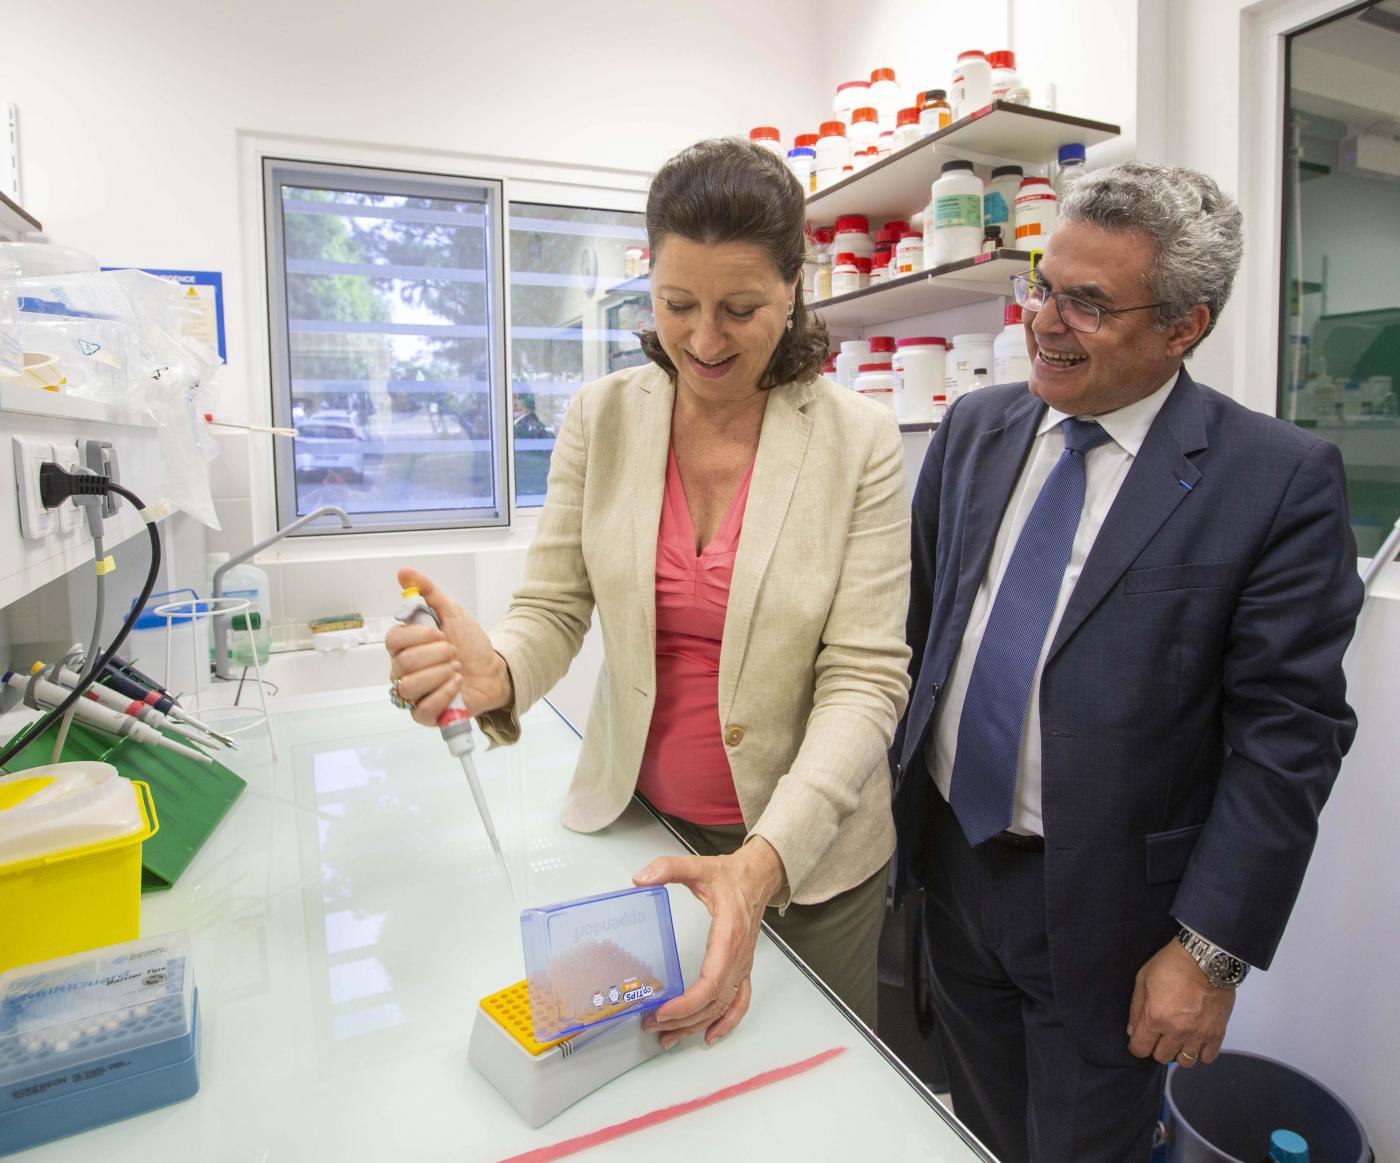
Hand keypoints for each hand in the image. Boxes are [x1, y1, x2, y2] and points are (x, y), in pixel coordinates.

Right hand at [384, 567, 512, 726]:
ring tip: (457, 669)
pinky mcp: (424, 714)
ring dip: (441, 674)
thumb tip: (404, 572)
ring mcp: (412, 694)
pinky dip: (443, 694)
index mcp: (405, 646)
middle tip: (454, 652)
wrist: (494, 671)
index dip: (418, 636)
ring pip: (410, 685)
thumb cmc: (470, 644)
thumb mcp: (453, 612)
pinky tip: (457, 684)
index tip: (440, 633)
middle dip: (437, 655)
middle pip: (404, 663)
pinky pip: (422, 709)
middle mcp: (403, 670)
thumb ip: (428, 592)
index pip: (393, 639)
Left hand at [632, 837, 785, 1049]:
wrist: (759, 877)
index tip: (663, 1011)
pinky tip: (710, 1035)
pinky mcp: (743, 967)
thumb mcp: (699, 866)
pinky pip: (740, 1002)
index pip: (711, 982)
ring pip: (724, 1006)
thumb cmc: (733, 876)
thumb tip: (640, 878)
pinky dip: (727, 1023)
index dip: (687, 1003)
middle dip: (683, 1019)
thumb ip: (669, 868)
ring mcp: (743, 965)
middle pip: (714, 1001)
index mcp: (729, 935)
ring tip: (669, 1037)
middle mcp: (738, 956)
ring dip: (697, 1025)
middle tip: (651, 1024)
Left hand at [1127, 939, 1235, 1066]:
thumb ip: (1135, 1009)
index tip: (1140, 1039)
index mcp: (1155, 1018)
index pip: (1140, 1049)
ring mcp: (1198, 1034)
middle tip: (1159, 1034)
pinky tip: (1195, 1039)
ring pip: (1185, 1062)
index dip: (1137, 1046)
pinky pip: (1207, 1058)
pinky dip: (1200, 1052)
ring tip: (1178, 1037)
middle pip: (1161, 1057)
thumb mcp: (1143, 980)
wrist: (1206, 958)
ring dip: (1178, 1052)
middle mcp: (1177, 1031)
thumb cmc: (1172, 965)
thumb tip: (1132, 1031)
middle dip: (1156, 1047)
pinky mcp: (1217, 1033)